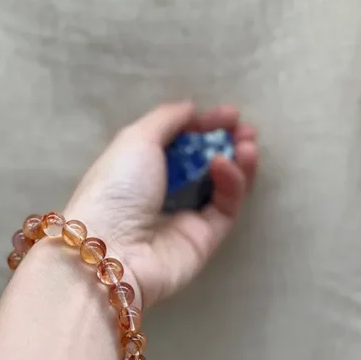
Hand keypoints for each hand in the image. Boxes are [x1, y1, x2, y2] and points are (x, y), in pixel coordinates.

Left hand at [65, 102, 258, 307]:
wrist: (112, 250)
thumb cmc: (115, 188)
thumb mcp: (135, 140)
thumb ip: (166, 120)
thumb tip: (191, 109)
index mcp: (141, 168)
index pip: (181, 143)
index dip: (205, 126)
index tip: (229, 114)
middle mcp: (164, 192)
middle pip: (204, 164)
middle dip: (227, 144)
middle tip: (245, 130)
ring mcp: (185, 218)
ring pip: (221, 186)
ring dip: (237, 161)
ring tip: (247, 144)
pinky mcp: (204, 239)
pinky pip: (225, 207)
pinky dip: (230, 183)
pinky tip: (225, 165)